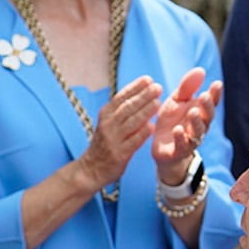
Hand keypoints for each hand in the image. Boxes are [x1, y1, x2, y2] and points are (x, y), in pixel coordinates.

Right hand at [77, 76, 161, 192]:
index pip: (121, 97)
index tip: (148, 79)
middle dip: (143, 96)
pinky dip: (142, 133)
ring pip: (131, 122)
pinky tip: (152, 126)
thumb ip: (121, 111)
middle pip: (127, 107)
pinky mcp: (119, 154)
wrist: (90, 169)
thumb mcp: (108, 123)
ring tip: (158, 102)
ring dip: (145, 111)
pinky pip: (133, 142)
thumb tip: (140, 93)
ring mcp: (113, 139)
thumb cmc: (104, 144)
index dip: (135, 87)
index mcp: (105, 115)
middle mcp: (108, 125)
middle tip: (157, 87)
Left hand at [150, 69, 222, 187]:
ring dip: (196, 122)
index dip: (215, 94)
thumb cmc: (172, 121)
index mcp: (200, 112)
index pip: (211, 103)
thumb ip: (187, 88)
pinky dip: (181, 138)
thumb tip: (201, 70)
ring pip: (198, 132)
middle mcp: (199, 126)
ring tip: (192, 112)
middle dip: (207, 107)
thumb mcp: (176, 102)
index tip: (217, 84)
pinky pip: (182, 145)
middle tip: (204, 96)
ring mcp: (190, 140)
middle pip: (207, 117)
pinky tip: (178, 130)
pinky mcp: (178, 151)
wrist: (161, 149)